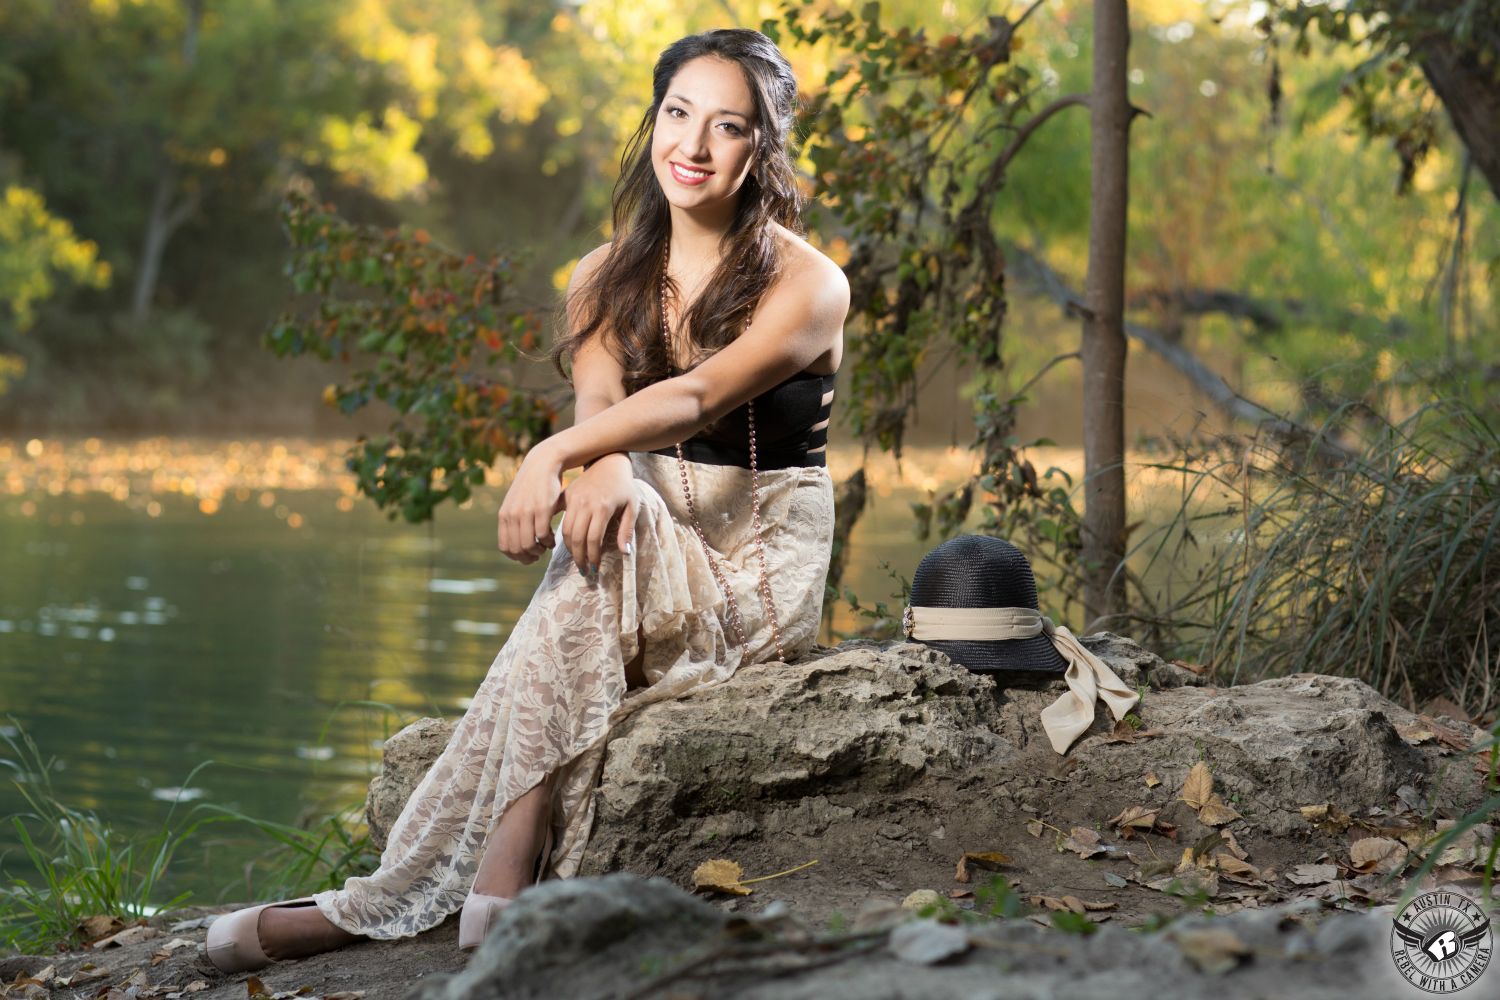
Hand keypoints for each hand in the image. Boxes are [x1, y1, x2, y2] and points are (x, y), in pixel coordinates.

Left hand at [496, 442, 565, 563]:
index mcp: (504, 515)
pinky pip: (543, 535)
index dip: (516, 557)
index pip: (505, 547)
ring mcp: (526, 512)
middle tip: (539, 553)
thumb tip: (516, 544)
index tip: (528, 556)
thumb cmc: (532, 487)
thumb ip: (513, 521)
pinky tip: (552, 538)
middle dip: (529, 556)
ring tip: (546, 546)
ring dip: (539, 550)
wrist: (543, 464)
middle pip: (517, 549)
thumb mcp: (516, 503)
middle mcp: (512, 515)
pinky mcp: (542, 509)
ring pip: (529, 545)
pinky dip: (548, 542)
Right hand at [561, 453, 637, 575]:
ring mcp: (573, 498)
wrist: (609, 462)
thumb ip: (627, 530)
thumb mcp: (632, 507)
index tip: (595, 569)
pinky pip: (560, 519)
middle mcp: (585, 503)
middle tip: (584, 571)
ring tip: (578, 560)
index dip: (593, 557)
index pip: (593, 540)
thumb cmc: (624, 487)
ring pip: (566, 530)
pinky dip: (563, 534)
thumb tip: (625, 553)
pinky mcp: (567, 495)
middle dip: (579, 558)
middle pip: (577, 538)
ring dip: (571, 549)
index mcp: (602, 507)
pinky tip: (569, 544)